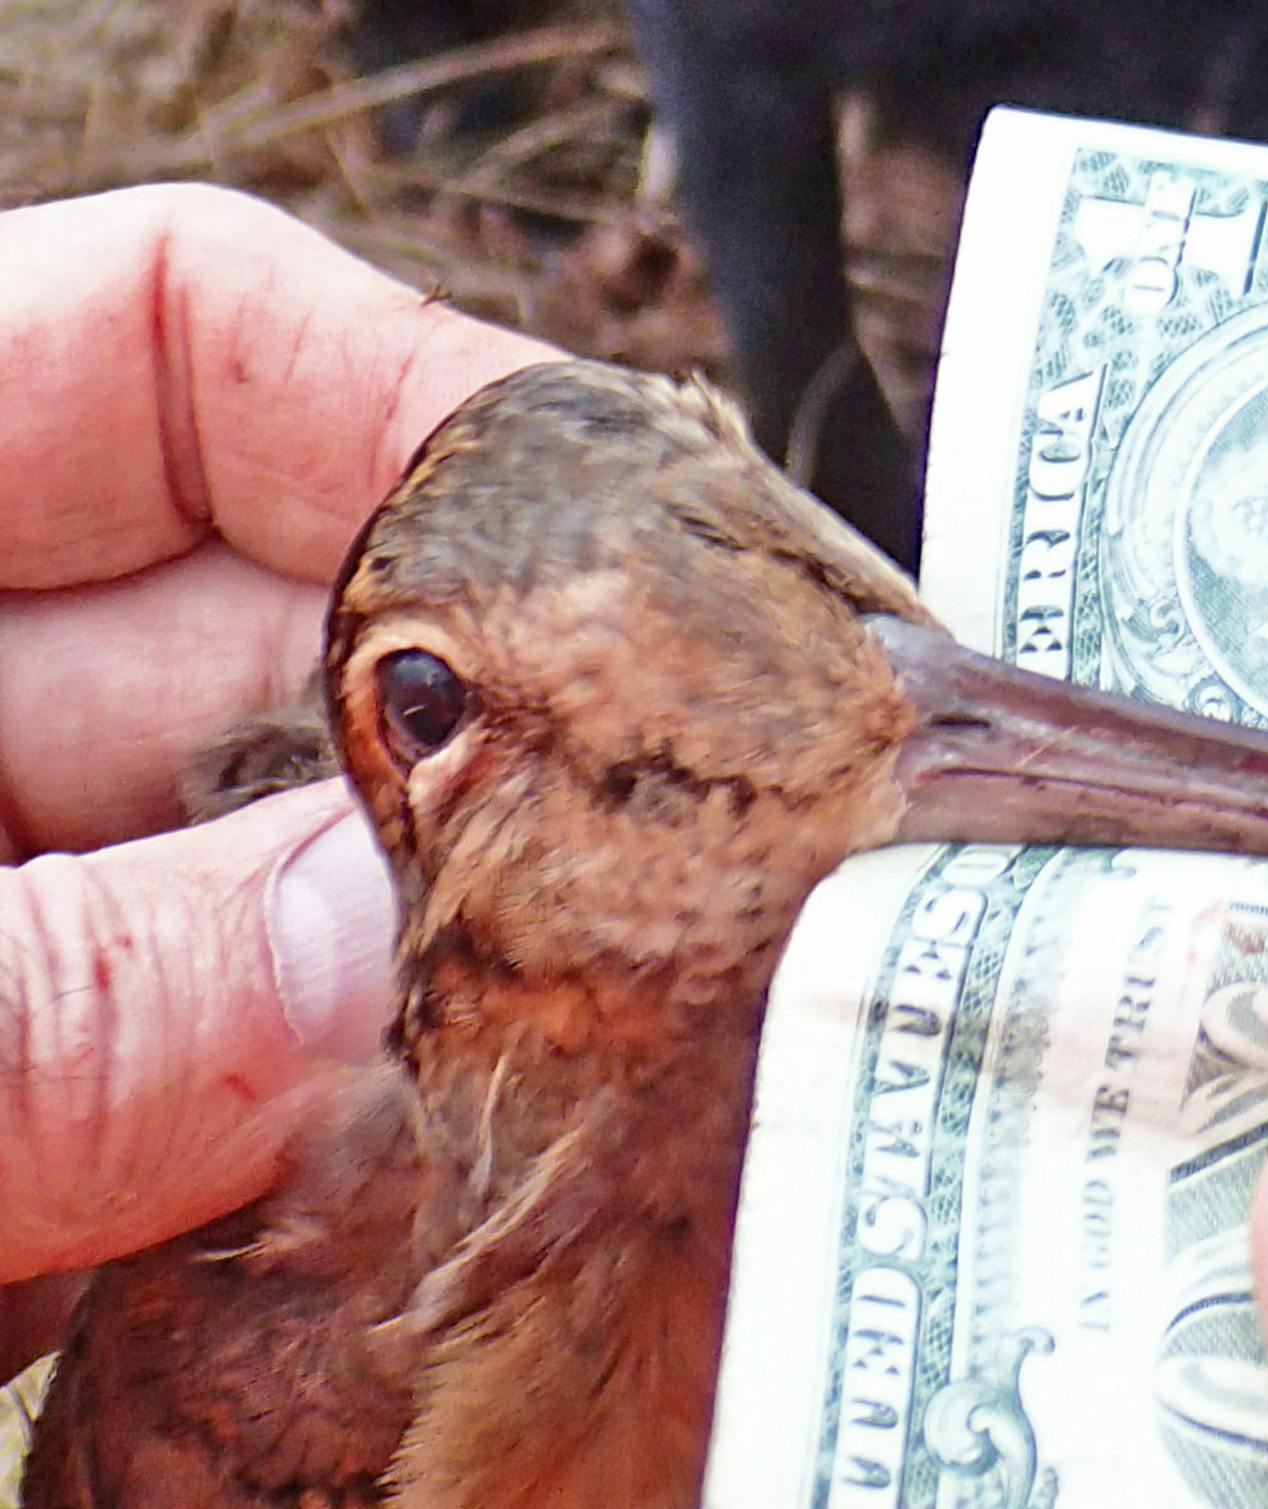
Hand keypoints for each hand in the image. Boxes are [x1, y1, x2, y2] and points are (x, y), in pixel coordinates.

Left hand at [0, 185, 553, 1326]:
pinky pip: (219, 1106)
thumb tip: (345, 956)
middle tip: (659, 881)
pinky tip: (401, 1238)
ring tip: (572, 1064)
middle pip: (278, 644)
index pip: (167, 345)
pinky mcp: (5, 1135)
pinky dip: (312, 1171)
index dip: (417, 407)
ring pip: (279, 897)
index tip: (624, 563)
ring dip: (414, 988)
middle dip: (468, 753)